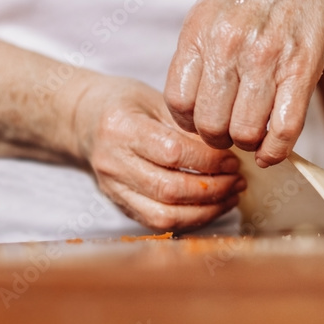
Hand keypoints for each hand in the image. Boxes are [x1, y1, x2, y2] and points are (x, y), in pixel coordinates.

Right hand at [72, 75, 244, 231]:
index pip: (172, 153)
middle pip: (169, 189)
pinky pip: (157, 223)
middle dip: (213, 188)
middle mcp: (113, 162)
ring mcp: (113, 188)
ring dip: (206, 210)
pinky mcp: (119, 204)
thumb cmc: (126, 104)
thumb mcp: (155, 99)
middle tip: (238, 179)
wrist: (85, 120)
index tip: (233, 158)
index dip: (208, 160)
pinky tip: (213, 206)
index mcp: (121, 128)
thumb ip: (186, 125)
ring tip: (231, 195)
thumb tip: (227, 149)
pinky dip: (191, 219)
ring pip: (164, 215)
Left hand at [164, 0, 323, 167]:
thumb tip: (187, 105)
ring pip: (246, 132)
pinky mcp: (303, 70)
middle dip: (218, 137)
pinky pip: (284, 130)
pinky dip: (277, 151)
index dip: (188, 122)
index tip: (202, 121)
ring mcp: (268, 60)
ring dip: (248, 142)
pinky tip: (273, 149)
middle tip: (230, 130)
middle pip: (210, 124)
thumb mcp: (210, 9)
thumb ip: (197, 54)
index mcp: (201, 32)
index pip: (178, 103)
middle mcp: (230, 47)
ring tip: (253, 132)